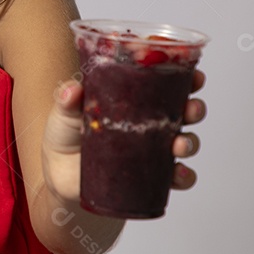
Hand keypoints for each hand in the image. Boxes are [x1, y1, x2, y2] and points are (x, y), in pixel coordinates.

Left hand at [40, 69, 206, 203]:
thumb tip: (72, 90)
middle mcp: (150, 123)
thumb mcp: (65, 111)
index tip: (194, 76)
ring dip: (190, 142)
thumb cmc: (66, 134)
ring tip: (179, 145)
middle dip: (194, 109)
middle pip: (184, 112)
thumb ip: (68, 100)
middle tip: (190, 109)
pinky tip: (178, 174)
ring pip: (185, 143)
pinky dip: (184, 176)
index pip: (166, 84)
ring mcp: (152, 150)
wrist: (59, 174)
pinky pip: (177, 178)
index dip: (187, 78)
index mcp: (135, 100)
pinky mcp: (149, 177)